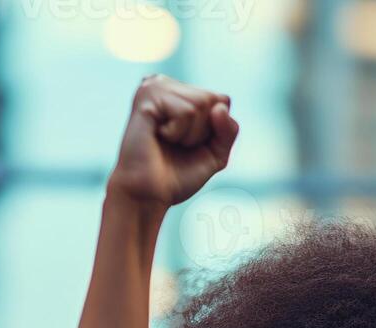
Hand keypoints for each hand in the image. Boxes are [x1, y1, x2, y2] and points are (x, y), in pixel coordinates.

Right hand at [107, 74, 238, 208]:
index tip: (189, 145)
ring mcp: (154, 86)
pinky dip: (178, 132)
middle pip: (213, 99)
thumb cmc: (176, 176)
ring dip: (190, 134)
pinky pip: (186, 111)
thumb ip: (229, 130)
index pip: (222, 100)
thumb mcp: (216, 154)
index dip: (214, 131)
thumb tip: (220, 106)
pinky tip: (158, 136)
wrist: (147, 195)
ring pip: (201, 104)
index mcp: (180, 92)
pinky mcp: (146, 96)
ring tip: (167, 141)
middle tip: (176, 145)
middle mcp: (166, 83)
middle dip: (202, 132)